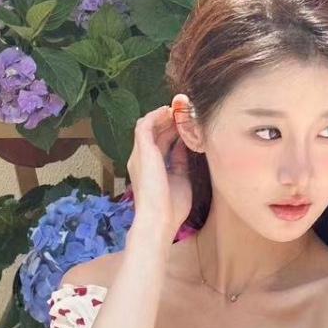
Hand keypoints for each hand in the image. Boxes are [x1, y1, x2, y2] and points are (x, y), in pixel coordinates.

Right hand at [127, 105, 194, 239]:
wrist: (159, 218)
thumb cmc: (171, 207)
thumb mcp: (180, 178)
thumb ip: (180, 160)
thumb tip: (185, 144)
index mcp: (150, 167)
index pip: (160, 142)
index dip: (173, 130)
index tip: (188, 123)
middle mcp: (141, 158)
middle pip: (154, 131)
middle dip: (170, 120)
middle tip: (186, 111)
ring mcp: (139, 153)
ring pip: (148, 125)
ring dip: (163, 115)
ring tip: (179, 109)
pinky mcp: (142, 149)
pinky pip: (145, 124)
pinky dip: (157, 115)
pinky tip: (170, 111)